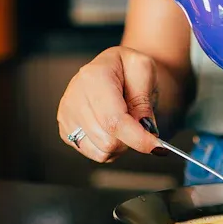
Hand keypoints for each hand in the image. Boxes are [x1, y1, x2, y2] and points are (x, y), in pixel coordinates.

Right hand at [57, 46, 161, 161]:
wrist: (115, 69)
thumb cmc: (131, 70)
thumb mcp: (145, 72)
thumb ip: (144, 101)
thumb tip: (145, 130)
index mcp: (94, 77)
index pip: (113, 120)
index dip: (137, 138)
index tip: (157, 146)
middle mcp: (74, 96)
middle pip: (108, 140)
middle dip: (131, 138)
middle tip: (139, 122)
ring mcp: (67, 114)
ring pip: (102, 151)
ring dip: (121, 144)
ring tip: (125, 122)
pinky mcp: (66, 129)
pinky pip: (94, 153)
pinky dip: (110, 148)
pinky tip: (112, 129)